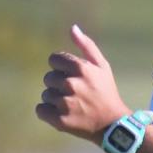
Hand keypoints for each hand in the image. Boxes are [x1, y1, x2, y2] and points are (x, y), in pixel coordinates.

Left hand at [36, 24, 129, 143]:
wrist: (112, 124)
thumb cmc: (106, 92)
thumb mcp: (102, 66)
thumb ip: (86, 45)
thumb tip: (73, 28)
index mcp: (80, 68)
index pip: (53, 59)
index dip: (61, 68)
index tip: (72, 77)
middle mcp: (71, 84)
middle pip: (48, 78)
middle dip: (58, 84)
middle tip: (74, 93)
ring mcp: (65, 103)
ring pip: (45, 95)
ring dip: (55, 99)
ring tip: (72, 105)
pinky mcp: (60, 120)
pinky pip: (40, 110)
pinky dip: (48, 112)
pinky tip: (62, 113)